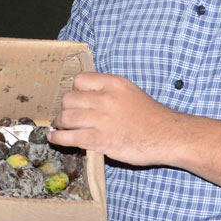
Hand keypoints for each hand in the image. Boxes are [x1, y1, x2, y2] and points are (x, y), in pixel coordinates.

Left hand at [49, 71, 184, 165]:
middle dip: (65, 107)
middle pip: (69, 98)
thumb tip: (88, 98)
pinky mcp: (98, 140)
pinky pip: (68, 137)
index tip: (77, 99)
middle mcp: (105, 98)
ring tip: (60, 127)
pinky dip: (57, 138)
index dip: (75, 90)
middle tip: (67, 115)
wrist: (166, 136)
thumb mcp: (131, 93)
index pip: (80, 80)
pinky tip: (54, 138)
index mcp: (114, 83)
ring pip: (65, 117)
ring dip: (60, 123)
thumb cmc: (151, 116)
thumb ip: (110, 92)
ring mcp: (101, 119)